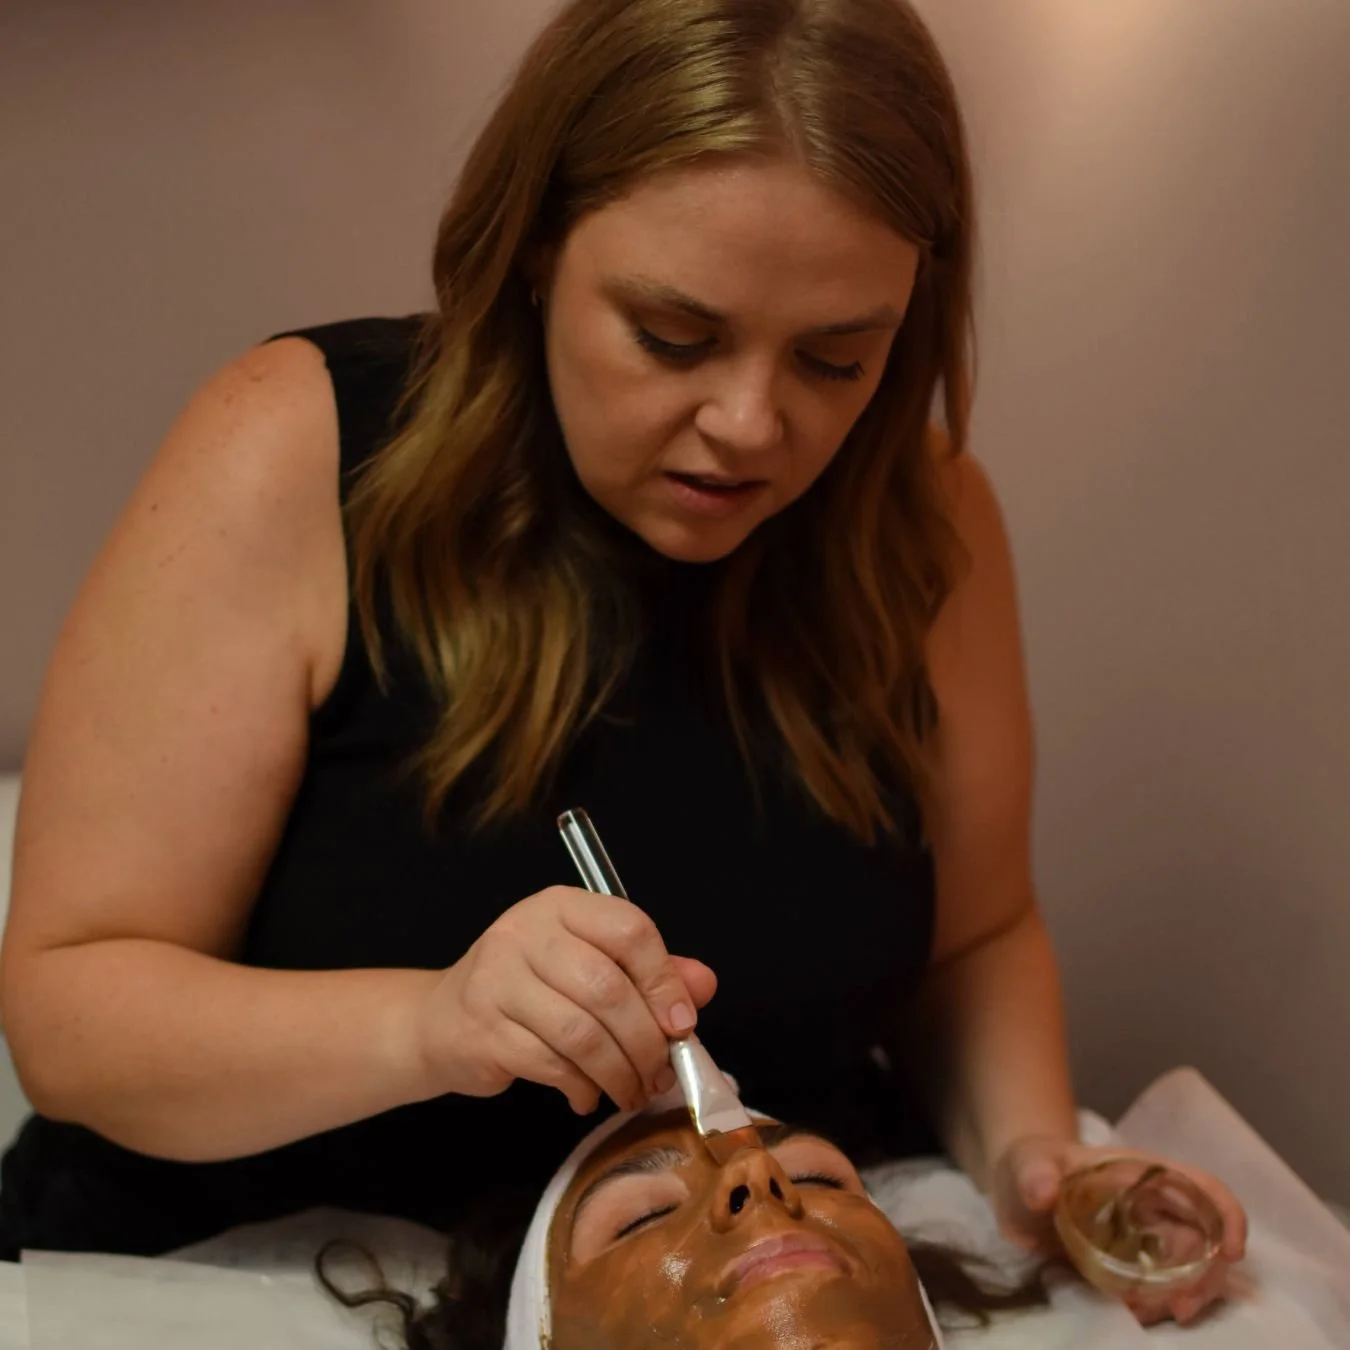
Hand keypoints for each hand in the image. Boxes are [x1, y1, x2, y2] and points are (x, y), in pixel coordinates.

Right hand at [418, 885, 716, 1114]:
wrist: (442, 1020)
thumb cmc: (530, 990)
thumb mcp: (588, 965)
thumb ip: (650, 972)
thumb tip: (704, 985)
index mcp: (561, 906)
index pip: (628, 929)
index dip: (665, 980)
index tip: (682, 1024)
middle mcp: (525, 933)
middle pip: (607, 988)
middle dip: (645, 1042)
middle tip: (660, 1074)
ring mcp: (497, 979)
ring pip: (581, 1034)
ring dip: (618, 1073)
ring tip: (631, 1091)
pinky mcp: (482, 1029)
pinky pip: (550, 1064)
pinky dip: (582, 1087)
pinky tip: (589, 1095)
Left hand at [992, 1136, 1246, 1325]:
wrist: (1016, 1191)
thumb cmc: (1030, 1165)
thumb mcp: (1026, 1164)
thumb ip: (1033, 1174)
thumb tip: (1042, 1191)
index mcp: (1141, 1173)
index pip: (1200, 1186)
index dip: (1225, 1214)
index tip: (1232, 1252)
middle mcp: (1153, 1205)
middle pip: (1205, 1239)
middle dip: (1206, 1276)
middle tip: (1181, 1308)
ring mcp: (1145, 1236)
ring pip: (1189, 1268)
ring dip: (1184, 1296)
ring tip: (1151, 1314)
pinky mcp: (1131, 1264)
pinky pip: (1160, 1287)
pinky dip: (1157, 1304)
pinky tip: (1133, 1313)